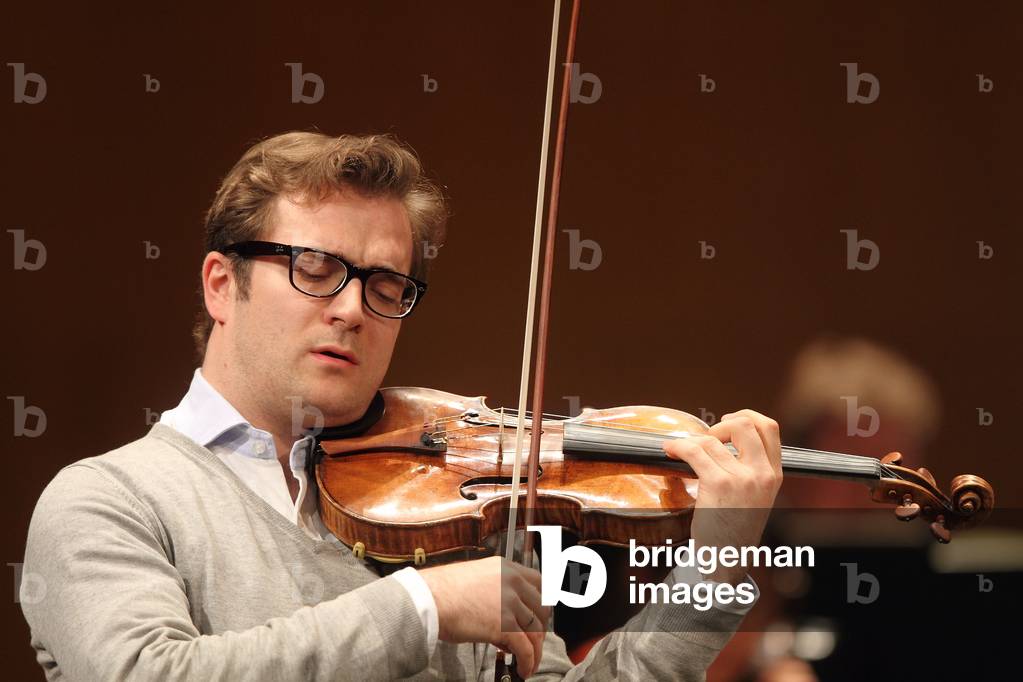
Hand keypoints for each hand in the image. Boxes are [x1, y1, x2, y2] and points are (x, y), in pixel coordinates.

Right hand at [419, 556, 550, 677]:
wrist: (428, 600)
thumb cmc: (442, 591)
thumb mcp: (474, 577)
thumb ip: (494, 588)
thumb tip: (502, 610)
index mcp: (506, 568)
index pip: (539, 582)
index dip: (543, 602)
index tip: (541, 615)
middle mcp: (513, 582)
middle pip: (541, 608)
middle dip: (540, 629)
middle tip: (533, 641)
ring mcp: (510, 603)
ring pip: (535, 631)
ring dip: (535, 651)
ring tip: (529, 662)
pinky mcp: (505, 626)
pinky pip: (525, 648)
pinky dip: (528, 661)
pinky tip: (523, 669)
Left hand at [662, 410, 783, 583]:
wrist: (726, 560)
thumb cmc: (733, 529)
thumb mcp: (754, 496)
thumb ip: (749, 469)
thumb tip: (722, 440)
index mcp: (774, 475)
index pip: (769, 428)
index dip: (747, 416)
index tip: (728, 421)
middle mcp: (762, 474)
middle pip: (745, 424)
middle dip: (721, 424)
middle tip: (706, 436)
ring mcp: (742, 479)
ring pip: (713, 440)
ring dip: (691, 441)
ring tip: (680, 449)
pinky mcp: (719, 484)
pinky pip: (695, 451)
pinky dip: (678, 446)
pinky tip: (670, 450)